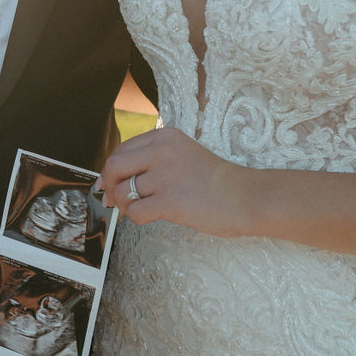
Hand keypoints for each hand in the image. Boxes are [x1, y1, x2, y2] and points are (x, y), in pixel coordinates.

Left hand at [99, 126, 242, 232]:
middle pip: (114, 167)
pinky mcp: (170, 201)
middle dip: (109, 186)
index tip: (110, 185)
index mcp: (165, 137)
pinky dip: (137, 218)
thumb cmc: (215, 181)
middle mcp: (162, 151)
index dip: (111, 171)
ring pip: (123, 192)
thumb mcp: (182, 156)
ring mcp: (166, 176)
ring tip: (143, 209)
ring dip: (126, 205)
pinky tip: (152, 217)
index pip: (121, 150)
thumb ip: (152, 162)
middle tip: (115, 200)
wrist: (246, 197)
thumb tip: (110, 182)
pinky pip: (135, 212)